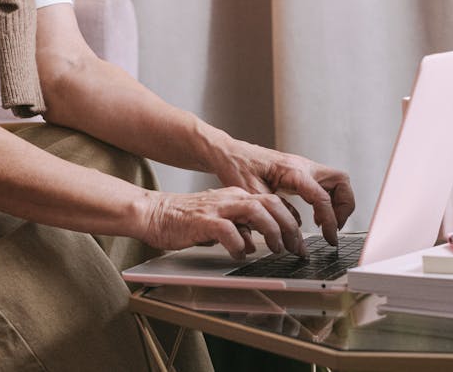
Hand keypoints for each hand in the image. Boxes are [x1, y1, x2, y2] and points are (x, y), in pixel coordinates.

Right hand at [138, 188, 306, 259]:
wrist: (154, 213)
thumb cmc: (183, 220)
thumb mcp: (217, 222)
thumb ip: (236, 228)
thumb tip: (252, 243)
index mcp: (236, 196)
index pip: (273, 202)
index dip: (291, 221)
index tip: (298, 241)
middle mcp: (230, 198)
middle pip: (271, 203)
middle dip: (289, 227)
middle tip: (295, 248)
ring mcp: (218, 208)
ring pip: (256, 211)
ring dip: (271, 232)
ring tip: (274, 250)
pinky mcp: (203, 221)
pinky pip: (229, 231)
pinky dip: (239, 244)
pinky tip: (240, 255)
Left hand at [210, 141, 354, 244]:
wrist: (229, 153)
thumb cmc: (237, 168)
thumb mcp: (251, 194)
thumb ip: (274, 210)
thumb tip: (295, 227)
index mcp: (292, 171)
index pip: (322, 196)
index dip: (330, 220)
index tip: (330, 238)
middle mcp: (302, 165)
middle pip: (341, 181)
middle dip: (344, 206)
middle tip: (334, 227)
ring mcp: (303, 167)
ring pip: (337, 182)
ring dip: (338, 203)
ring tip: (326, 224)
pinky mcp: (301, 172)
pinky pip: (325, 185)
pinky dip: (327, 201)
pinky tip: (315, 217)